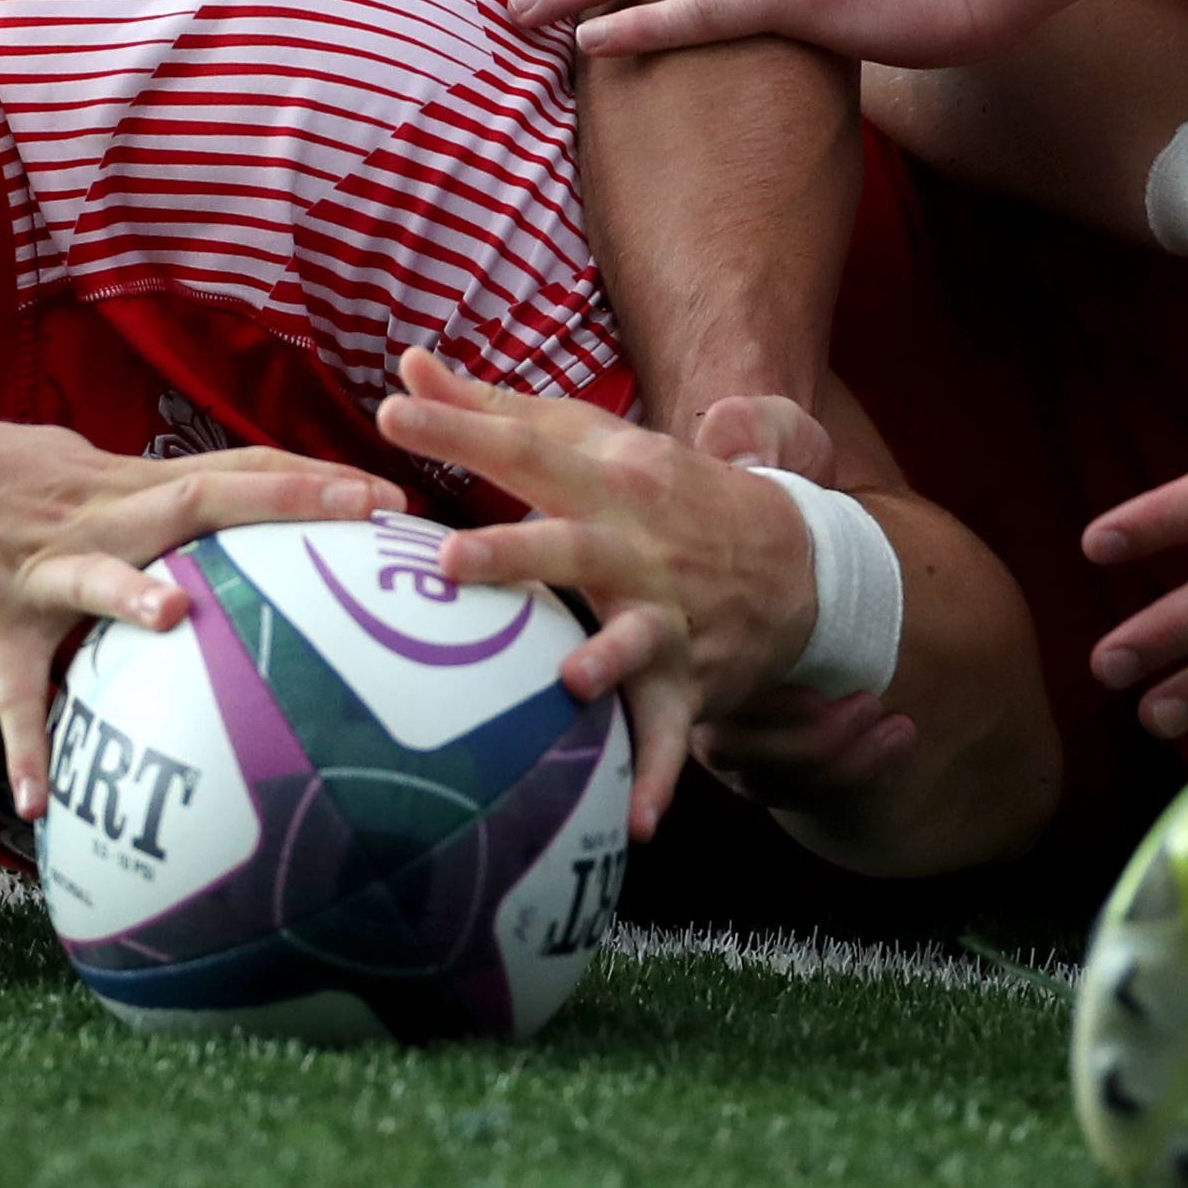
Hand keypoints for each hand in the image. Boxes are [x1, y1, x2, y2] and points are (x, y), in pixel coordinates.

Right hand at [0, 410, 385, 820]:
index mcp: (120, 486)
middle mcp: (90, 517)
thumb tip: (215, 518)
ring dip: (130, 594)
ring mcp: (34, 568)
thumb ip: (140, 499)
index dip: (310, 477)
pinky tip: (39, 801)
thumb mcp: (70, 476)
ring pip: (93, 575)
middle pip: (201, 494)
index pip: (231, 468)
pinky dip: (24, 746)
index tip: (390, 491)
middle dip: (289, 499)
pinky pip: (8, 692)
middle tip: (367, 507)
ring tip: (178, 619)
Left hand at [383, 350, 913, 840]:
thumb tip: (407, 362)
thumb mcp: (593, 440)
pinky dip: (655, 778)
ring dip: (604, 660)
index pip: (527, 449)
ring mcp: (669, 614)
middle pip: (570, 544)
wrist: (795, 559)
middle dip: (514, 553)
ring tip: (568, 682)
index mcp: (609, 480)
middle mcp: (638, 544)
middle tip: (448, 560)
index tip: (391, 411)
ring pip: (632, 639)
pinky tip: (632, 825)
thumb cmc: (662, 494)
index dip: (460, 429)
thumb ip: (495, 408)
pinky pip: (671, 735)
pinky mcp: (691, 679)